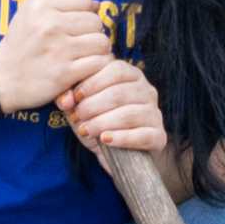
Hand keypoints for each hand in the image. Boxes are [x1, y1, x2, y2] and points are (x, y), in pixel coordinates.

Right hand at [0, 0, 116, 118]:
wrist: (2, 78)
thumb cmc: (21, 44)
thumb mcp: (29, 13)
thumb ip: (60, 2)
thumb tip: (96, 4)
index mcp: (40, 6)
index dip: (85, 10)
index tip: (76, 23)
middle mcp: (49, 24)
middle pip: (95, 21)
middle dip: (91, 32)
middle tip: (80, 42)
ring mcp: (58, 49)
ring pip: (101, 42)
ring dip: (97, 50)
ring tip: (84, 54)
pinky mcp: (64, 73)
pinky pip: (99, 62)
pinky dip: (96, 66)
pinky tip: (85, 68)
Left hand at [52, 50, 171, 161]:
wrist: (118, 153)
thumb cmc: (98, 121)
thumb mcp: (82, 107)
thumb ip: (72, 98)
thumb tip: (65, 101)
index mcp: (131, 75)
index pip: (116, 69)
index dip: (92, 82)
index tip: (75, 97)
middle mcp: (147, 91)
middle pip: (120, 93)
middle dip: (93, 105)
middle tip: (77, 117)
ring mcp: (155, 113)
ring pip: (130, 114)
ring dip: (103, 122)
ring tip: (86, 130)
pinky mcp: (159, 136)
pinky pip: (142, 135)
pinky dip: (121, 138)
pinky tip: (105, 140)